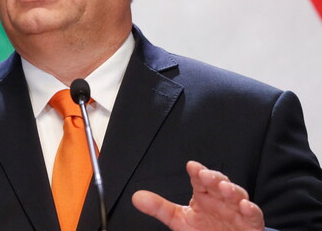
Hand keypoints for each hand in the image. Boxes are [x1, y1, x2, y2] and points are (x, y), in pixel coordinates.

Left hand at [132, 161, 263, 230]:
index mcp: (204, 194)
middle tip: (205, 175)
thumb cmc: (205, 229)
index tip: (191, 166)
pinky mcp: (250, 225)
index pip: (200, 179)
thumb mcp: (179, 220)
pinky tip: (245, 206)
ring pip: (238, 195)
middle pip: (219, 183)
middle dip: (214, 177)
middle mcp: (221, 199)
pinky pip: (254, 216)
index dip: (197, 172)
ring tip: (224, 187)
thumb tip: (137, 197)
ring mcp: (237, 211)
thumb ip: (160, 207)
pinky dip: (251, 210)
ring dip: (233, 190)